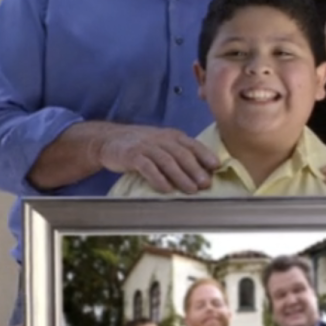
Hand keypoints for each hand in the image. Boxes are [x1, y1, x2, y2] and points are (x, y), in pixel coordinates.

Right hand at [98, 125, 218, 193]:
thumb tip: (205, 172)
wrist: (108, 140)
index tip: (217, 166)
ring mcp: (145, 146)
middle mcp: (160, 139)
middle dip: (195, 169)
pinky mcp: (131, 155)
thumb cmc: (141, 146)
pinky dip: (157, 178)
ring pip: (167, 160)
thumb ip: (180, 154)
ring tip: (191, 190)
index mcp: (172, 136)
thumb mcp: (162, 144)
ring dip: (181, 176)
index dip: (205, 155)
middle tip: (206, 183)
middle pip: (181, 153)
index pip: (192, 144)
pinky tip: (166, 189)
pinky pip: (146, 167)